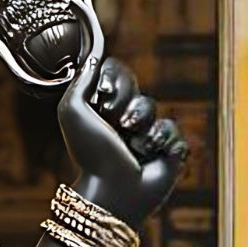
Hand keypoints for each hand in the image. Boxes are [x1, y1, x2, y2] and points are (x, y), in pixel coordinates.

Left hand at [57, 6, 187, 228]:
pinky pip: (174, 131)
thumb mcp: (73, 112)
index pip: (117, 77)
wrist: (112, 190)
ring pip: (155, 111)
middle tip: (117, 124)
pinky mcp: (167, 152)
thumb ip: (80, 82)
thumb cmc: (90, 154)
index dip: (116, 82)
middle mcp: (122, 123)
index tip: (104, 95)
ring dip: (142, 127)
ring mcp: (145, 137)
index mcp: (100, 113)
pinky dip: (161, 142)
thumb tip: (94, 56)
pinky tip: (149, 156)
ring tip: (133, 147)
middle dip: (128, 106)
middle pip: (138, 92)